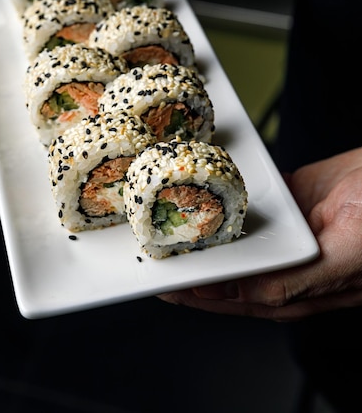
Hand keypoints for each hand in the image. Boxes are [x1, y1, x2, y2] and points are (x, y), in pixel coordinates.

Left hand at [159, 147, 361, 319]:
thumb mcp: (351, 254)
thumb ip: (299, 281)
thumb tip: (247, 296)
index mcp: (303, 287)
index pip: (240, 298)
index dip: (199, 294)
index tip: (164, 284)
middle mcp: (290, 263)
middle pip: (229, 270)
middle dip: (191, 265)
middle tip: (152, 254)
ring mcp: (288, 231)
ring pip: (236, 238)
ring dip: (203, 234)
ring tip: (166, 226)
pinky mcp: (289, 201)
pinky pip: (250, 204)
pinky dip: (226, 202)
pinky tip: (203, 196)